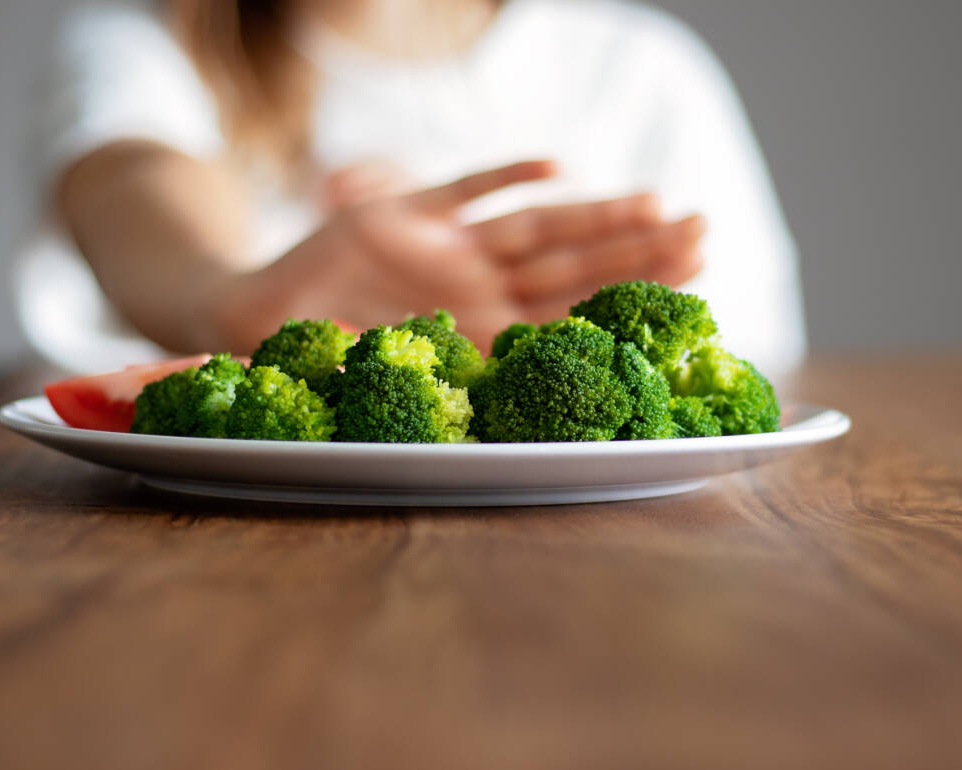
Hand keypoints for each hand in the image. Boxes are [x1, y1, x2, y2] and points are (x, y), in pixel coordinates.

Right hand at [225, 161, 704, 352]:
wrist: (255, 321)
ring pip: (537, 229)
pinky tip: (559, 167)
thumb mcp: (378, 384)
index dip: (627, 296)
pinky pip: (465, 191)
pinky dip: (507, 176)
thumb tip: (504, 411)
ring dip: (597, 218)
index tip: (692, 283)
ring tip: (660, 204)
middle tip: (706, 233)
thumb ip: (431, 389)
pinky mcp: (409, 212)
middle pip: (571, 269)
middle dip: (638, 252)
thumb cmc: (315, 365)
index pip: (569, 314)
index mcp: (478, 337)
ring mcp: (447, 250)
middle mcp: (475, 292)